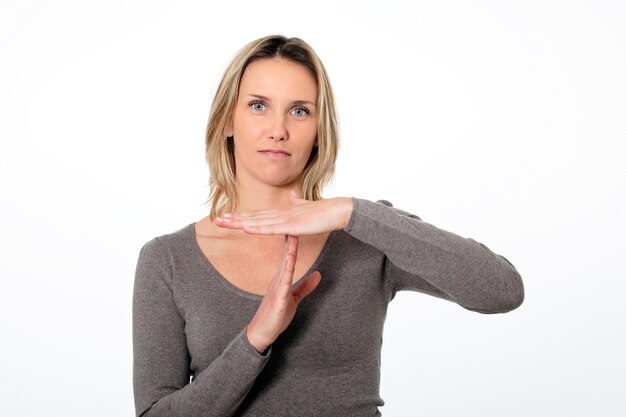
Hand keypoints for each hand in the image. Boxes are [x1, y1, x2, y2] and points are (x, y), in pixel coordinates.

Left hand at [215, 192, 353, 235]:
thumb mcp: (307, 207)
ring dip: (239, 223)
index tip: (227, 216)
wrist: (338, 210)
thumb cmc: (324, 211)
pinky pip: (271, 228)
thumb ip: (298, 202)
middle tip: (217, 220)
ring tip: (223, 223)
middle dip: (234, 219)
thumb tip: (293, 196)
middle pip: (253, 217)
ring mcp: (285, 219)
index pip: (258, 215)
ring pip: (258, 222)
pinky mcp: (293, 225)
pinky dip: (257, 228)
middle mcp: (280, 213)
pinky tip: (245, 228)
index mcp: (282, 212)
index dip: (242, 216)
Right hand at [246, 235, 321, 352]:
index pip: (288, 256)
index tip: (297, 225)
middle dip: (290, 238)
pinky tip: (290, 260)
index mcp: (282, 278)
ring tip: (293, 234)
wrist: (261, 333)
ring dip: (289, 250)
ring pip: (284, 265)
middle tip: (294, 220)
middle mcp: (278, 279)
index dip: (293, 241)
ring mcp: (277, 288)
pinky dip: (288, 270)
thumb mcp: (294, 299)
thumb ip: (305, 286)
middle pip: (286, 255)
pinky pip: (284, 282)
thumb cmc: (276, 316)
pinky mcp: (278, 299)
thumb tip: (318, 274)